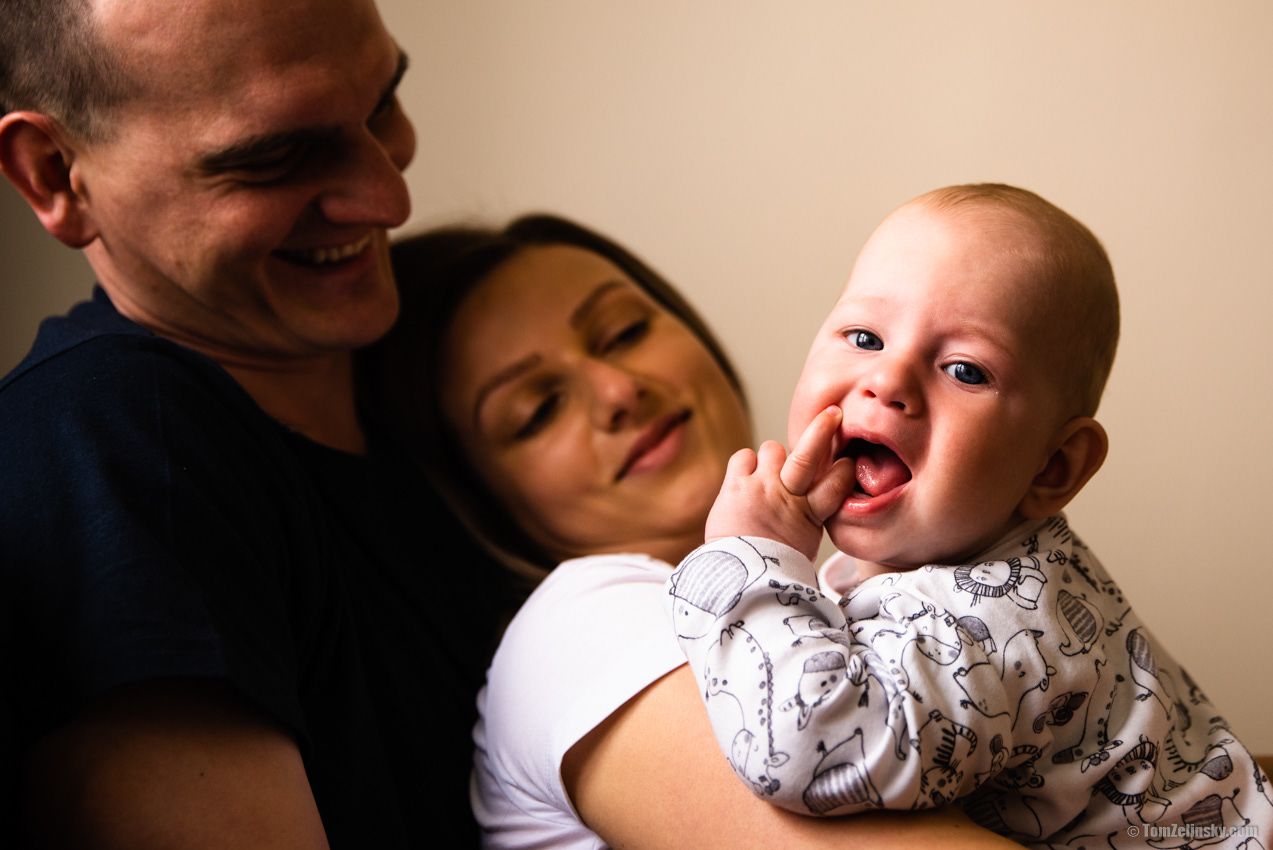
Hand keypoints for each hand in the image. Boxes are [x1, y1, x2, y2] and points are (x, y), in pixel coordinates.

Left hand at [705, 406, 853, 560]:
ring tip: (766, 478)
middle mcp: (788, 497)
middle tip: (833, 413)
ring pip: (773, 448)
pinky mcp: (736, 486)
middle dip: (822, 430)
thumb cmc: (772, 561)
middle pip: (808, 455)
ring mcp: (762, 488)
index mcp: (811, 516)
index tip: (849, 460)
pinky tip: (744, 481)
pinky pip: (743, 456)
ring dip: (771, 458)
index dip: (844, 468)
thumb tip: (816, 495)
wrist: (739, 576)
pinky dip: (745, 464)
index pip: (838, 482)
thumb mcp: (804, 541)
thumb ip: (810, 514)